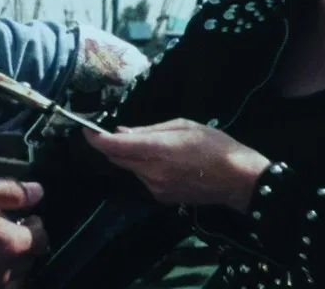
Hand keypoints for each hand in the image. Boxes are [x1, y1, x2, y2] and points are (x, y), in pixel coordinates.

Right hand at [0, 177, 48, 288]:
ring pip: (16, 273)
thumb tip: (38, 192)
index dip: (34, 223)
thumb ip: (12, 191)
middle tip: (1, 225)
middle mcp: (7, 270)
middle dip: (21, 241)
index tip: (21, 214)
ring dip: (10, 259)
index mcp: (12, 243)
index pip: (43, 237)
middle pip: (30, 257)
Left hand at [84, 118, 270, 211]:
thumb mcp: (183, 126)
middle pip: (117, 159)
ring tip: (153, 146)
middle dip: (110, 146)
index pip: (114, 146)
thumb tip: (122, 132)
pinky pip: (143, 179)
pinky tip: (164, 162)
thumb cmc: (215, 146)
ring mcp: (155, 188)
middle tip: (112, 133)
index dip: (95, 139)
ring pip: (130, 169)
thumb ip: (149, 129)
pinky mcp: (161, 198)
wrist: (239, 181)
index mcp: (156, 149)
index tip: (86, 130)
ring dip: (130, 157)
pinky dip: (144, 168)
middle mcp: (151, 171)